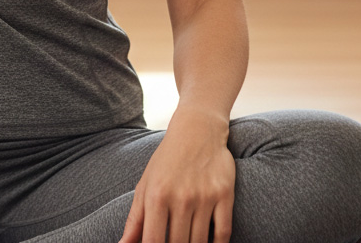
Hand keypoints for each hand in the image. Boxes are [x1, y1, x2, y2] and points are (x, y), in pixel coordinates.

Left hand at [117, 109, 235, 242]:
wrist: (197, 129)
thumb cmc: (167, 161)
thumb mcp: (146, 184)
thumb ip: (135, 219)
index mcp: (156, 195)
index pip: (153, 242)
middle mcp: (180, 197)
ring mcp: (204, 196)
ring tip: (188, 242)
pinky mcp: (224, 195)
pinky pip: (223, 233)